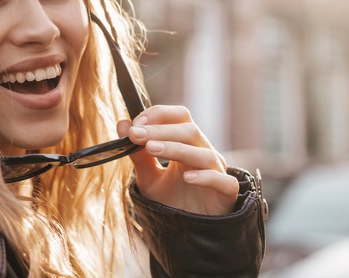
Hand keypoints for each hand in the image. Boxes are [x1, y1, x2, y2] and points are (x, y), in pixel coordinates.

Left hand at [117, 105, 237, 215]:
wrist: (188, 233)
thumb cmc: (171, 200)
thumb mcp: (148, 177)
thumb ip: (137, 154)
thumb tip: (122, 124)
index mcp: (186, 142)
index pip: (179, 116)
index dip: (158, 115)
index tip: (135, 124)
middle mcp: (203, 152)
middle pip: (189, 130)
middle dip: (160, 130)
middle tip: (135, 135)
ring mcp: (217, 171)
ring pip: (203, 153)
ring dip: (176, 148)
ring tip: (151, 149)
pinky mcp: (226, 192)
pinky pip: (222, 180)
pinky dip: (206, 176)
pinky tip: (187, 177)